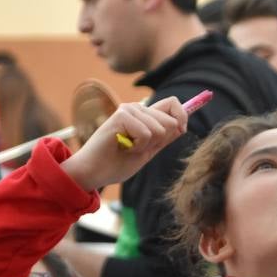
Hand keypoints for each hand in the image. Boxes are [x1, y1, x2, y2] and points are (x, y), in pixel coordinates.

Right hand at [61, 97, 187, 191]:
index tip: (182, 129)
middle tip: (138, 148)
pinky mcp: (121, 116)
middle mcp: (137, 108)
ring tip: (127, 148)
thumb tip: (182, 125)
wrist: (93, 172)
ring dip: (146, 147)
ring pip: (160, 130)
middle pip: (171, 121)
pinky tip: (121, 147)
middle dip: (160, 142)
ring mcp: (128, 110)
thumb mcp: (147, 151)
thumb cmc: (116, 164)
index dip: (183, 115)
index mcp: (144, 115)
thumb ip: (163, 138)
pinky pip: (146, 134)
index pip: (172, 104)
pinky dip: (137, 147)